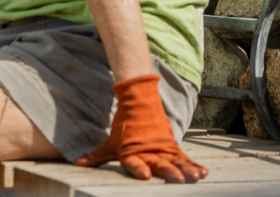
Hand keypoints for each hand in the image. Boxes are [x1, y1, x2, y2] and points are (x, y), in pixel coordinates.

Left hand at [74, 74, 207, 182]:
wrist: (139, 100)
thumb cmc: (124, 127)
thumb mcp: (110, 143)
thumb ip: (96, 156)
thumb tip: (77, 163)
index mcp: (130, 152)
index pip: (133, 162)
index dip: (138, 168)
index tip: (145, 174)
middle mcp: (148, 150)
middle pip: (159, 162)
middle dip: (168, 171)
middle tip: (177, 179)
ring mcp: (162, 148)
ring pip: (176, 161)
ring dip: (186, 170)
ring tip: (195, 178)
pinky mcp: (172, 145)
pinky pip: (185, 157)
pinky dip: (194, 165)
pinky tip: (203, 173)